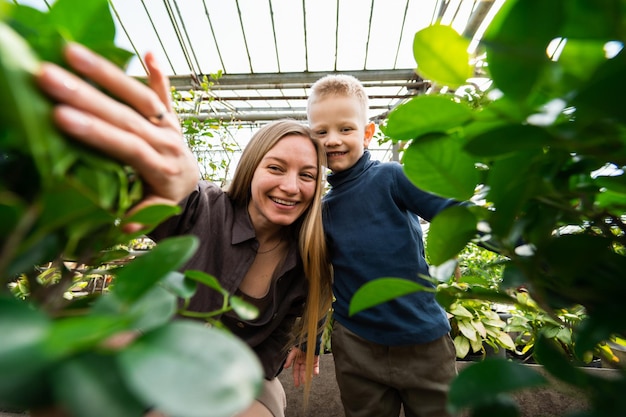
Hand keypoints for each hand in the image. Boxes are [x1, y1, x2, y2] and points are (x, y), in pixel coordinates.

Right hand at [36, 43, 198, 231]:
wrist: (192, 185)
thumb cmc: (164, 198)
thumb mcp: (154, 212)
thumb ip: (141, 217)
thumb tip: (124, 227)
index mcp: (161, 167)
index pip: (127, 146)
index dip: (97, 132)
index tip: (62, 117)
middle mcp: (167, 142)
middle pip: (126, 116)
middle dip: (86, 96)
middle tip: (51, 77)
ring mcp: (170, 125)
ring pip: (140, 96)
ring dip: (106, 73)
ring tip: (72, 52)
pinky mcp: (171, 115)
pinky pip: (165, 93)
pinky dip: (159, 74)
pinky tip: (148, 53)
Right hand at [283, 347, 319, 387]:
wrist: (308, 340)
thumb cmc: (300, 345)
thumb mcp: (293, 352)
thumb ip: (289, 359)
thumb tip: (285, 366)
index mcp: (297, 361)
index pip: (296, 371)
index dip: (296, 378)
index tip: (296, 384)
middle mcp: (303, 362)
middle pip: (302, 372)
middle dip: (302, 377)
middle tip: (303, 382)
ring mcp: (309, 361)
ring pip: (309, 370)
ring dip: (309, 375)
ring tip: (308, 379)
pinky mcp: (315, 360)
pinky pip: (316, 366)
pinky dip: (316, 370)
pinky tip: (315, 373)